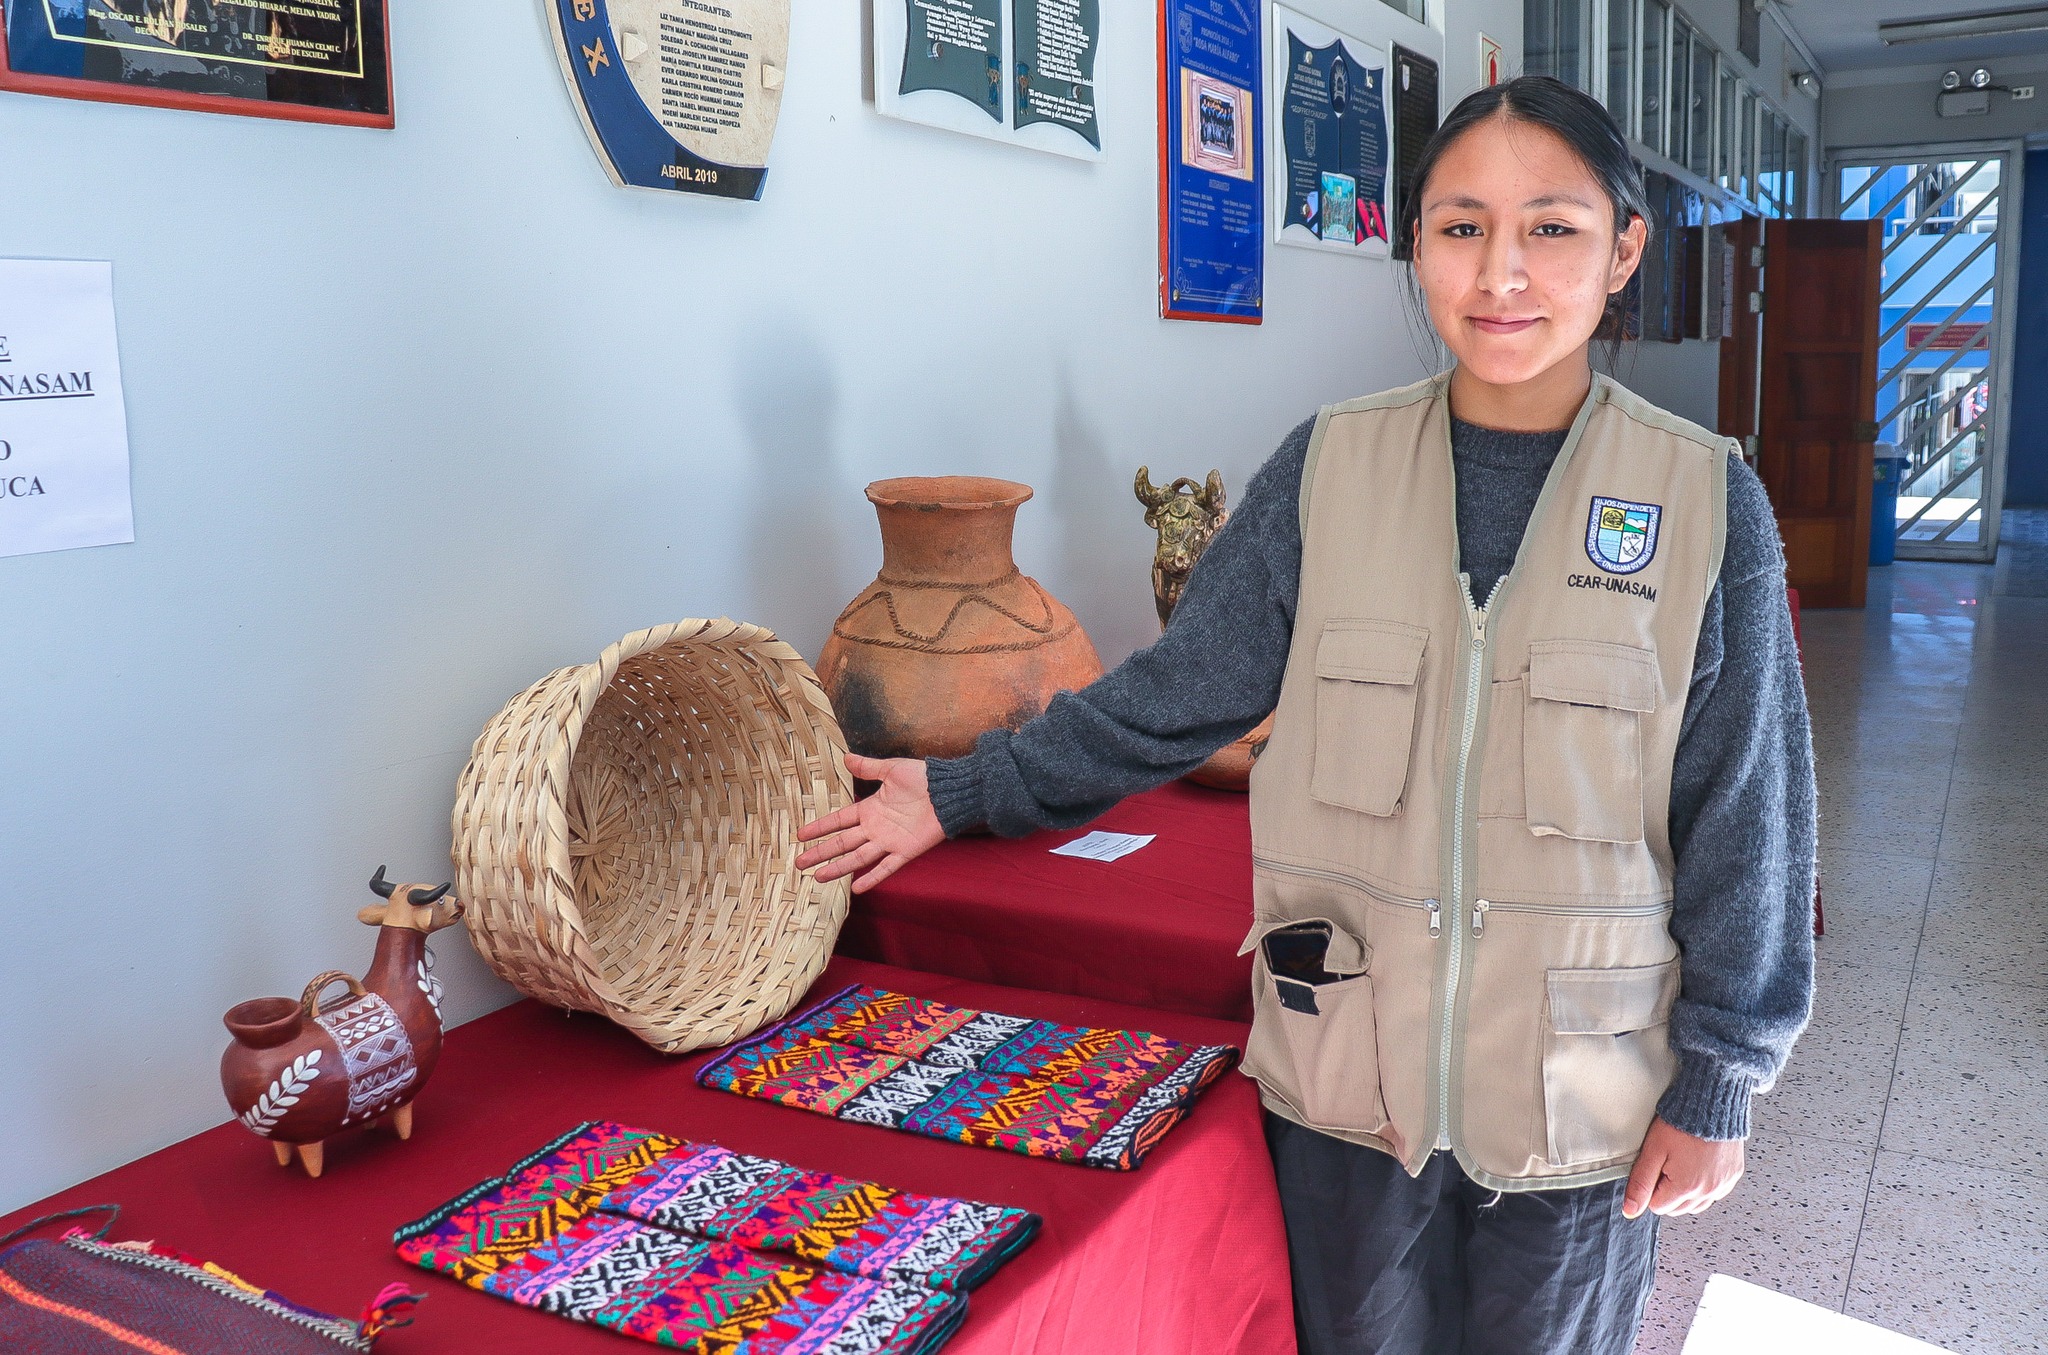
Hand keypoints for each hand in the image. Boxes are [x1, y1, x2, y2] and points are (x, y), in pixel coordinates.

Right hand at [795, 754, 945, 892]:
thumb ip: (868, 768)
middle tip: (799, 863)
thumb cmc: (923, 778)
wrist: (948, 791)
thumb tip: (846, 757)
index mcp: (870, 809)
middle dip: (820, 853)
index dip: (820, 828)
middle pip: (842, 843)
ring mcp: (889, 842)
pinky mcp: (905, 852)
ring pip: (858, 858)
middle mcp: (875, 828)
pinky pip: (886, 868)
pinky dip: (872, 878)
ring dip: (838, 868)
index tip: (800, 835)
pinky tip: (856, 888)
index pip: (838, 820)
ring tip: (818, 877)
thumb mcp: (891, 769)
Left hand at [1622, 1117, 1744, 1218]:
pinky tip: (1697, 1165)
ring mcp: (1723, 1185)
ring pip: (1696, 1204)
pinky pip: (1714, 1193)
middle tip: (1668, 1162)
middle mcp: (1708, 1191)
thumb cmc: (1681, 1123)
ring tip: (1682, 1163)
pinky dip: (1704, 1185)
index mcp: (1687, 1188)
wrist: (1712, 1103)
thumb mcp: (1653, 1151)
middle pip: (1677, 1208)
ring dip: (1685, 1191)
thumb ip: (1640, 1183)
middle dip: (1667, 1190)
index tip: (1656, 1165)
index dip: (1652, 1185)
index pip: (1657, 1206)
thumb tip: (1630, 1210)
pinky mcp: (1733, 1176)